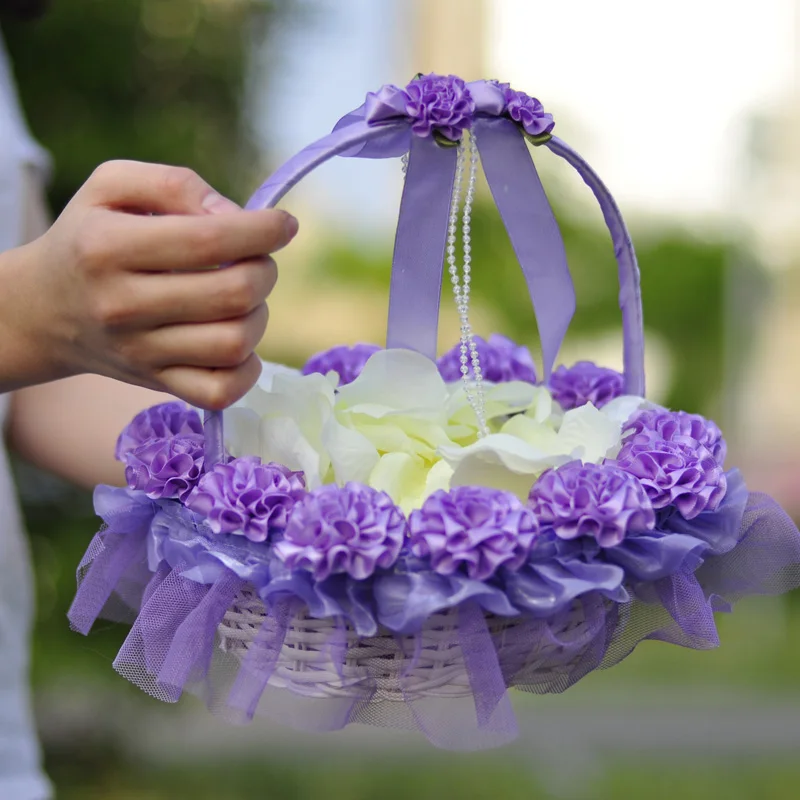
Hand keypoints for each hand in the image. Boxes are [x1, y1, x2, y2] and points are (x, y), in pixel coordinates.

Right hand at [0, 160, 296, 408]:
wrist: (43, 311)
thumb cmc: (89, 238)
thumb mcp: (112, 187)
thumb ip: (174, 184)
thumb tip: (234, 215)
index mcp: (109, 247)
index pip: (209, 240)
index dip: (263, 230)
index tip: (283, 224)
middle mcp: (122, 305)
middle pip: (234, 294)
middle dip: (264, 270)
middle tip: (255, 261)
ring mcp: (140, 352)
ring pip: (235, 343)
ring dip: (258, 315)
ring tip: (241, 300)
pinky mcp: (156, 384)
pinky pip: (222, 391)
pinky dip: (246, 369)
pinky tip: (236, 343)